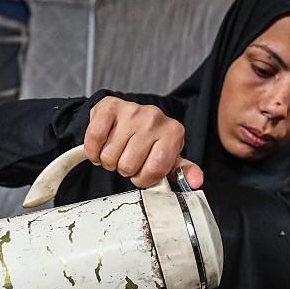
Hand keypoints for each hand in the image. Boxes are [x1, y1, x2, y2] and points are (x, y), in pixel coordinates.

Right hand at [86, 96, 203, 188]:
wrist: (126, 117)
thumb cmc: (149, 142)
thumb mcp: (168, 157)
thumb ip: (182, 171)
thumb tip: (196, 181)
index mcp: (173, 132)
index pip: (155, 170)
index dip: (144, 178)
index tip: (142, 173)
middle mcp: (155, 118)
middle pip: (129, 165)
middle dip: (125, 169)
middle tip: (127, 159)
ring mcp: (132, 110)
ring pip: (110, 156)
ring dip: (109, 161)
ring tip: (116, 152)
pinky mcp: (109, 107)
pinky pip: (94, 139)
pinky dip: (93, 151)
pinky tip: (101, 147)